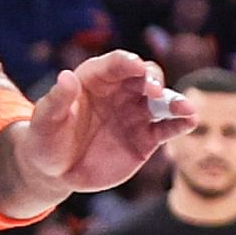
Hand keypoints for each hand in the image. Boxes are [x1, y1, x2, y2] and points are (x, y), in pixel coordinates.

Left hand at [11, 52, 190, 195]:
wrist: (55, 171)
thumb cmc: (46, 140)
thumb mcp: (45, 122)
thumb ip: (56, 100)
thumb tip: (66, 77)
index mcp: (95, 79)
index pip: (116, 64)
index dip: (127, 62)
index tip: (136, 67)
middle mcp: (120, 91)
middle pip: (145, 77)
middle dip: (153, 80)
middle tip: (153, 92)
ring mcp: (135, 114)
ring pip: (162, 102)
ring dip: (176, 102)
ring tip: (187, 109)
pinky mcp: (145, 138)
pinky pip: (167, 128)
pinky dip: (180, 124)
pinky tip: (190, 122)